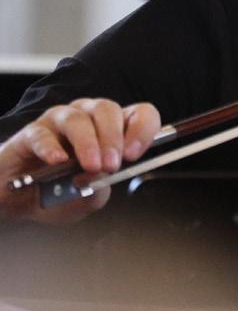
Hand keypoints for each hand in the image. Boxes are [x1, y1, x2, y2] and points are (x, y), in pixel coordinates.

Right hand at [0, 98, 159, 222]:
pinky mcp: (32, 132)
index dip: (142, 130)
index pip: (139, 114)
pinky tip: (57, 161)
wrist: (21, 200)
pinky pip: (43, 134)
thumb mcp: (90, 199)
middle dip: (113, 138)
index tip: (134, 154)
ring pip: (78, 118)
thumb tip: (102, 175)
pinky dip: (51, 147)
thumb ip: (100, 188)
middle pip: (107, 110)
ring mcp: (59, 121)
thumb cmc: (61, 192)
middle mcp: (88, 117)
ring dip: (87, 142)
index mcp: (112, 129)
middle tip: (112, 164)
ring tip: (90, 166)